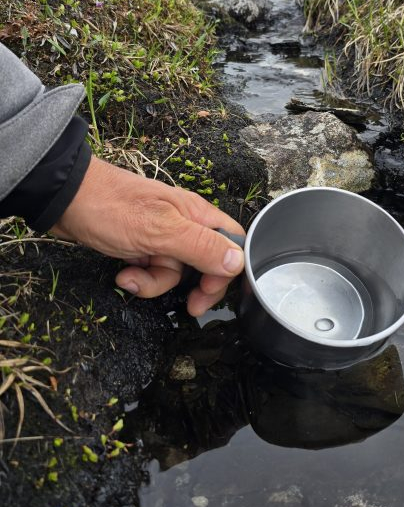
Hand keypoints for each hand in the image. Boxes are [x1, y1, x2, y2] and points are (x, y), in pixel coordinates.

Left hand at [51, 156, 245, 315]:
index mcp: (197, 215)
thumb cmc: (112, 208)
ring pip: (176, 271)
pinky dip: (139, 278)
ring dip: (155, 283)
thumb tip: (237, 262)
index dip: (227, 270)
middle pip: (207, 262)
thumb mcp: (160, 231)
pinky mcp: (141, 246)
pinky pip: (152, 270)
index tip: (208, 292)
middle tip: (188, 306)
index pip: (232, 244)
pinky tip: (122, 272)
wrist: (64, 199)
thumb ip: (201, 246)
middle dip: (195, 286)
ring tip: (131, 276)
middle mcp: (184, 224)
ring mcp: (161, 236)